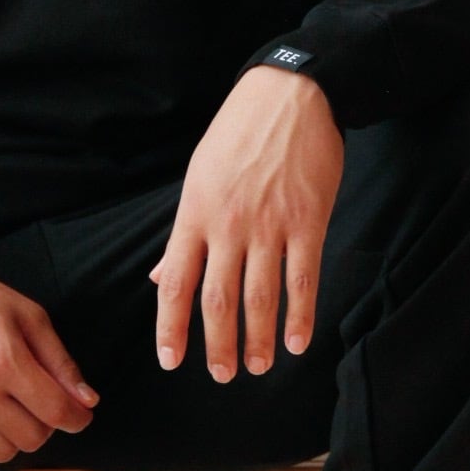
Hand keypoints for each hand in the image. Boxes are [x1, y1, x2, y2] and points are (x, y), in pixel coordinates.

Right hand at [0, 264, 97, 466]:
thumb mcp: (27, 315)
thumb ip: (60, 361)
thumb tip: (87, 401)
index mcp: (5, 362)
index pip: (55, 412)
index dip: (77, 417)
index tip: (80, 412)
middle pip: (32, 438)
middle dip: (48, 424)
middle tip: (41, 400)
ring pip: (4, 453)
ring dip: (18, 436)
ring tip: (14, 408)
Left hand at [151, 66, 343, 380]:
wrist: (292, 95)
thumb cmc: (239, 135)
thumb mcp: (198, 177)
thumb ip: (183, 235)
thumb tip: (161, 279)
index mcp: (195, 214)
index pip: (176, 283)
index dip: (171, 328)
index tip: (171, 361)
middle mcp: (229, 224)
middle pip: (218, 300)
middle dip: (217, 345)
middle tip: (221, 375)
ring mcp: (270, 224)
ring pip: (260, 297)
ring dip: (258, 340)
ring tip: (259, 367)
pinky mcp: (308, 221)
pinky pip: (303, 279)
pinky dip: (300, 316)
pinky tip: (298, 342)